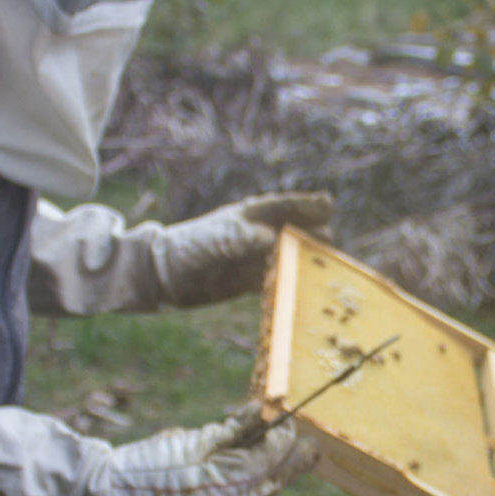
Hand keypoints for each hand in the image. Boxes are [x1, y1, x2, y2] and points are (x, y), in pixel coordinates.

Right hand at [87, 405, 318, 495]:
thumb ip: (229, 431)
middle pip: (269, 484)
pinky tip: (210, 494)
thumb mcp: (185, 442)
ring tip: (242, 464)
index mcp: (224, 485)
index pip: (270, 457)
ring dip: (251, 484)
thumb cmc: (138, 469)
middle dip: (283, 464)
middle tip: (305, 449)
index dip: (284, 438)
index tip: (291, 424)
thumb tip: (261, 412)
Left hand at [155, 191, 335, 306]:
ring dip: (308, 260)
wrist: (165, 274)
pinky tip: (307, 290)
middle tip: (329, 243)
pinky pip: (280, 278)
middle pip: (297, 230)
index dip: (307, 205)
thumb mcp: (213, 239)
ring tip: (329, 268)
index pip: (285, 206)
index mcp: (250, 214)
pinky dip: (293, 282)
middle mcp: (259, 233)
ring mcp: (258, 256)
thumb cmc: (187, 246)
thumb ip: (239, 237)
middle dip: (315, 235)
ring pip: (293, 255)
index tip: (327, 205)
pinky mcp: (253, 279)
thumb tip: (270, 238)